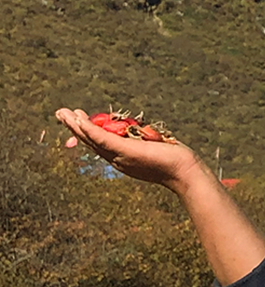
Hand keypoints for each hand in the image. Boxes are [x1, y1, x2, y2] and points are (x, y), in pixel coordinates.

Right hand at [55, 107, 201, 190]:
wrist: (182, 172)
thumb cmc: (172, 161)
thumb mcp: (153, 149)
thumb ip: (143, 143)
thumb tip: (142, 134)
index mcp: (120, 157)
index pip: (98, 143)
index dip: (85, 132)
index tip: (76, 120)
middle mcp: (116, 158)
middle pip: (90, 140)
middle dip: (74, 127)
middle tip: (60, 114)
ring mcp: (119, 155)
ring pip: (92, 139)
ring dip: (76, 126)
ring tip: (63, 114)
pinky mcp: (125, 150)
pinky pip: (102, 139)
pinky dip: (89, 129)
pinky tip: (79, 120)